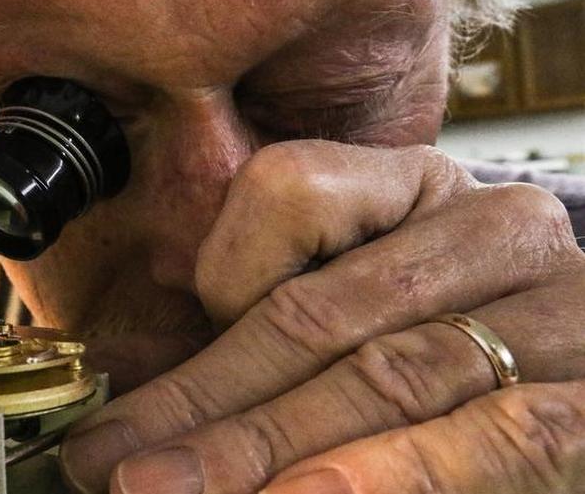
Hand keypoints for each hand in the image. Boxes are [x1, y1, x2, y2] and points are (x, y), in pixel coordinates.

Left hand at [59, 141, 584, 492]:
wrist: (574, 380)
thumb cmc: (453, 355)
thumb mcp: (356, 314)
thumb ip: (259, 334)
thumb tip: (124, 377)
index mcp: (414, 187)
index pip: (291, 191)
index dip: (212, 279)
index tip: (132, 367)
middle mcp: (490, 226)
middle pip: (318, 312)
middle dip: (205, 403)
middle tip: (113, 464)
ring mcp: (559, 305)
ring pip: (388, 375)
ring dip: (268, 446)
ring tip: (177, 489)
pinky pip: (497, 433)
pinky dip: (397, 473)